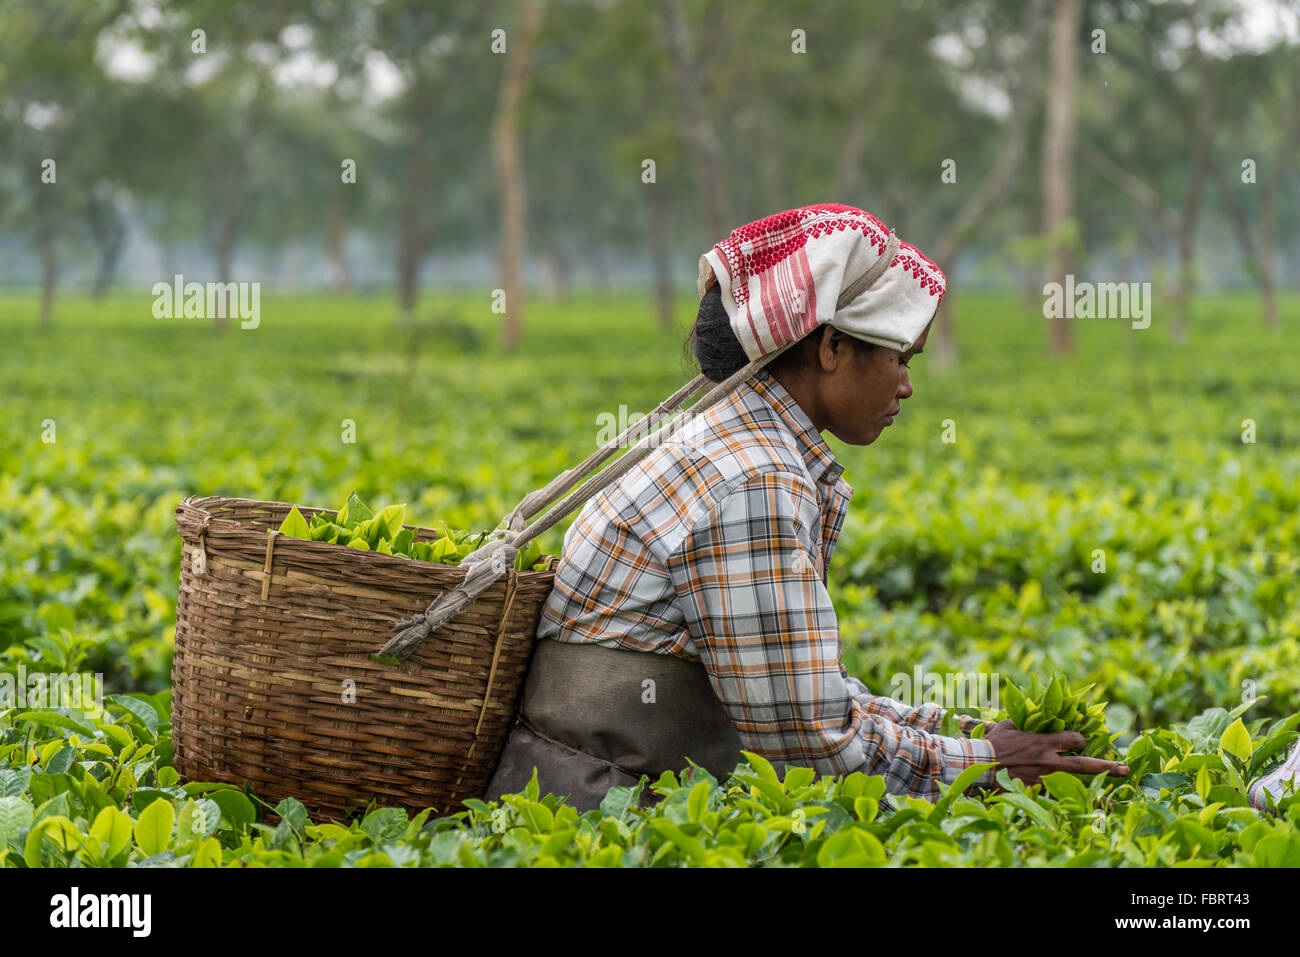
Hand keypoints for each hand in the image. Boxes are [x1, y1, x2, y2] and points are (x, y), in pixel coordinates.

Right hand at [984, 718, 1129, 789]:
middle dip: (1107, 766)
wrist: (979, 767)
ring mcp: (1045, 779)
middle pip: (1084, 764)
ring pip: (1076, 786)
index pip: (1073, 739)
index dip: (1081, 740)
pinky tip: (1083, 808)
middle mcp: (1049, 761)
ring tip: (1115, 798)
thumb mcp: (1007, 726)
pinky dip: (1070, 801)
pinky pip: (1058, 797)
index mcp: (1043, 742)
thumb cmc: (992, 744)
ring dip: (1095, 791)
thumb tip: (1033, 713)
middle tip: (1125, 769)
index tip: (1082, 741)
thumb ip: (1024, 721)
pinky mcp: (1037, 792)